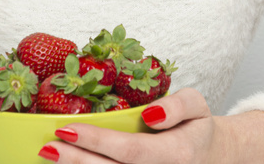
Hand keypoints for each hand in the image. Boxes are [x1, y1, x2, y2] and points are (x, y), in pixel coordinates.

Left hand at [40, 88, 225, 163]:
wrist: (214, 160)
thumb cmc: (197, 130)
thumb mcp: (198, 106)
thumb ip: (178, 105)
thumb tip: (150, 114)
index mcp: (176, 155)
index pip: (129, 151)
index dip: (96, 141)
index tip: (66, 128)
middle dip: (76, 162)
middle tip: (48, 147)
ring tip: (51, 156)